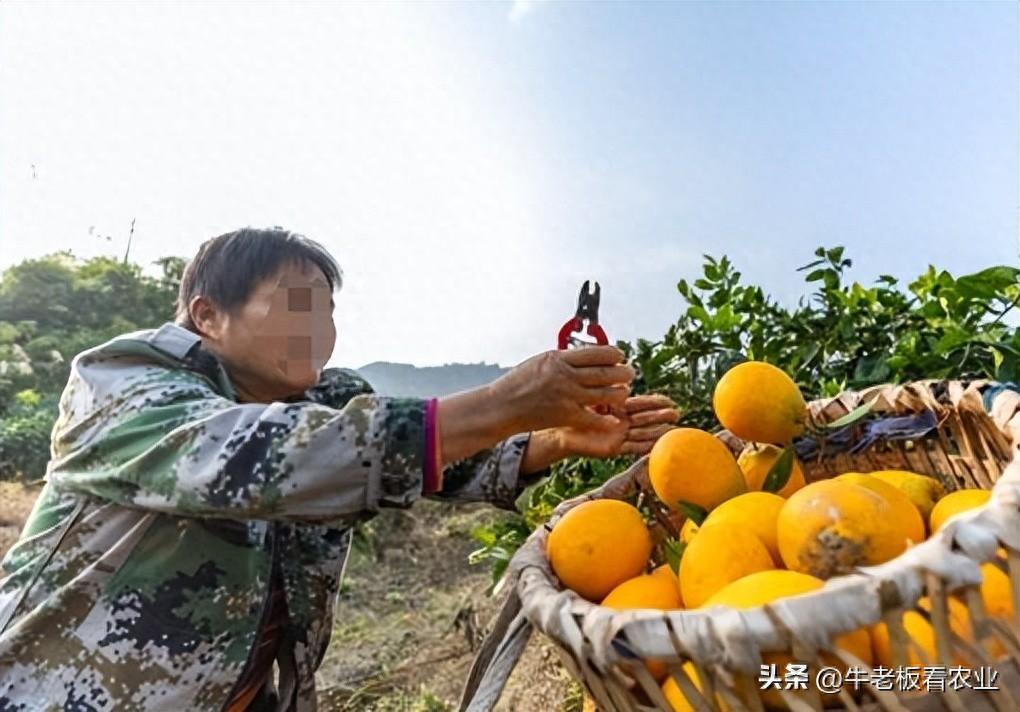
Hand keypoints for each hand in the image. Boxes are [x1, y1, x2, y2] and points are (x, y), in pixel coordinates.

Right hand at [438, 345, 632, 463]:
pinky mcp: (566, 416)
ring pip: (607, 394)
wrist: (502, 406)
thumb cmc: (519, 382)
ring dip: (620, 394)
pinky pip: (595, 418)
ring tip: (623, 393)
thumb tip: (587, 354)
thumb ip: (564, 358)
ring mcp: (567, 396)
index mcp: (560, 358)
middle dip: (624, 373)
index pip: (599, 353)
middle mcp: (566, 375)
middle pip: (608, 372)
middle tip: (629, 374)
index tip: (619, 358)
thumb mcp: (541, 361)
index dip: (615, 355)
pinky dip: (607, 419)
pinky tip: (614, 419)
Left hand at [555, 394, 680, 458]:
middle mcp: (621, 422)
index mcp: (618, 409)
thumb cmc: (574, 412)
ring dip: (657, 431)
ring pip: (642, 433)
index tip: (669, 400)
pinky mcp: (614, 449)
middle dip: (660, 415)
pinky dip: (645, 445)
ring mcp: (619, 436)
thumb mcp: (592, 399)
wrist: (560, 432)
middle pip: (645, 418)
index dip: (655, 402)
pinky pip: (632, 447)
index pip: (641, 404)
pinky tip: (657, 444)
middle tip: (676, 412)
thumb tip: (624, 387)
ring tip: (671, 427)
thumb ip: (606, 392)